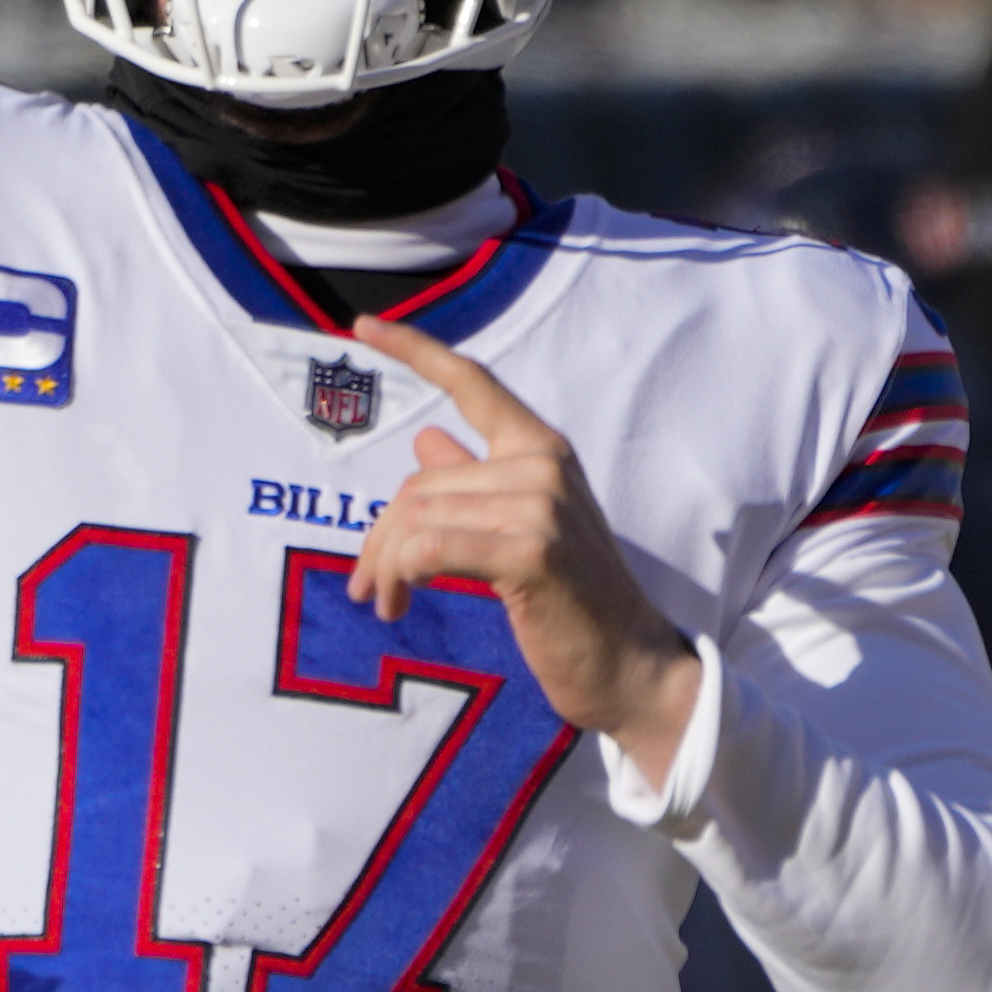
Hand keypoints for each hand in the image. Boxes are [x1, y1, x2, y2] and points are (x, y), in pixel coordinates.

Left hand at [346, 314, 701, 777]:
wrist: (629, 666)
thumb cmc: (573, 601)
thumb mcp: (526, 527)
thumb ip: (477, 481)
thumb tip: (427, 440)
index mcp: (543, 449)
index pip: (472, 382)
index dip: (413, 349)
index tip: (362, 325)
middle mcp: (543, 464)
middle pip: (419, 481)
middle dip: (381, 537)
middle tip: (366, 585)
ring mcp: (540, 505)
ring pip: (417, 518)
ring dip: (386, 566)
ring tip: (384, 603)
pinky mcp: (531, 552)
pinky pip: (430, 547)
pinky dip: (402, 576)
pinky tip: (402, 603)